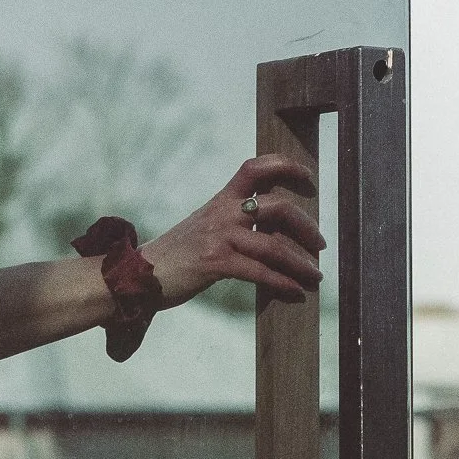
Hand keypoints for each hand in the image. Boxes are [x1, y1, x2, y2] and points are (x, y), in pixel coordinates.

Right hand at [144, 156, 323, 306]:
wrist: (138, 274)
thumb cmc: (175, 254)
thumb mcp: (203, 226)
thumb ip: (230, 220)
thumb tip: (267, 228)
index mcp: (220, 200)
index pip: (255, 168)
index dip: (285, 166)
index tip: (308, 176)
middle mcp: (222, 213)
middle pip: (277, 207)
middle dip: (306, 225)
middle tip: (320, 243)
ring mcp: (219, 238)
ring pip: (273, 246)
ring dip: (301, 263)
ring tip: (316, 275)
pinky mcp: (215, 263)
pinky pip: (259, 272)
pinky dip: (282, 283)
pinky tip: (295, 292)